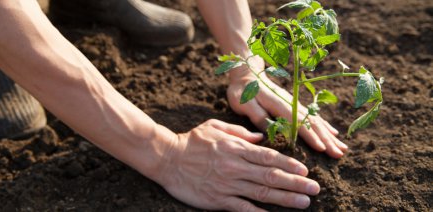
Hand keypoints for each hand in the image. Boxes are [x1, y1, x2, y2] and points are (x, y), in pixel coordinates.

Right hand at [156, 119, 319, 210]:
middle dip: (295, 183)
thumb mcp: (215, 127)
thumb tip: (261, 137)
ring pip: (262, 193)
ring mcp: (227, 184)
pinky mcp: (218, 199)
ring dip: (285, 199)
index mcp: (236, 148)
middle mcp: (235, 166)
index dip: (289, 165)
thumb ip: (240, 132)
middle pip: (271, 176)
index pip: (268, 157)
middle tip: (314, 189)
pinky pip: (242, 208)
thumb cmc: (191, 141)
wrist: (166, 158)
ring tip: (304, 203)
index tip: (305, 171)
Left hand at [227, 60, 347, 157]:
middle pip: (313, 123)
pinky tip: (333, 134)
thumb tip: (272, 133)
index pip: (298, 123)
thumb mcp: (245, 104)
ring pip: (316, 121)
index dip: (310, 136)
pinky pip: (313, 116)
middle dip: (326, 140)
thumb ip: (258, 116)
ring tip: (342, 148)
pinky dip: (324, 126)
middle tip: (339, 154)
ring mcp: (295, 104)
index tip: (322, 149)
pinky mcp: (294, 105)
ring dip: (329, 135)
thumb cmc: (243, 91)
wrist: (247, 74)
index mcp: (280, 105)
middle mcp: (292, 104)